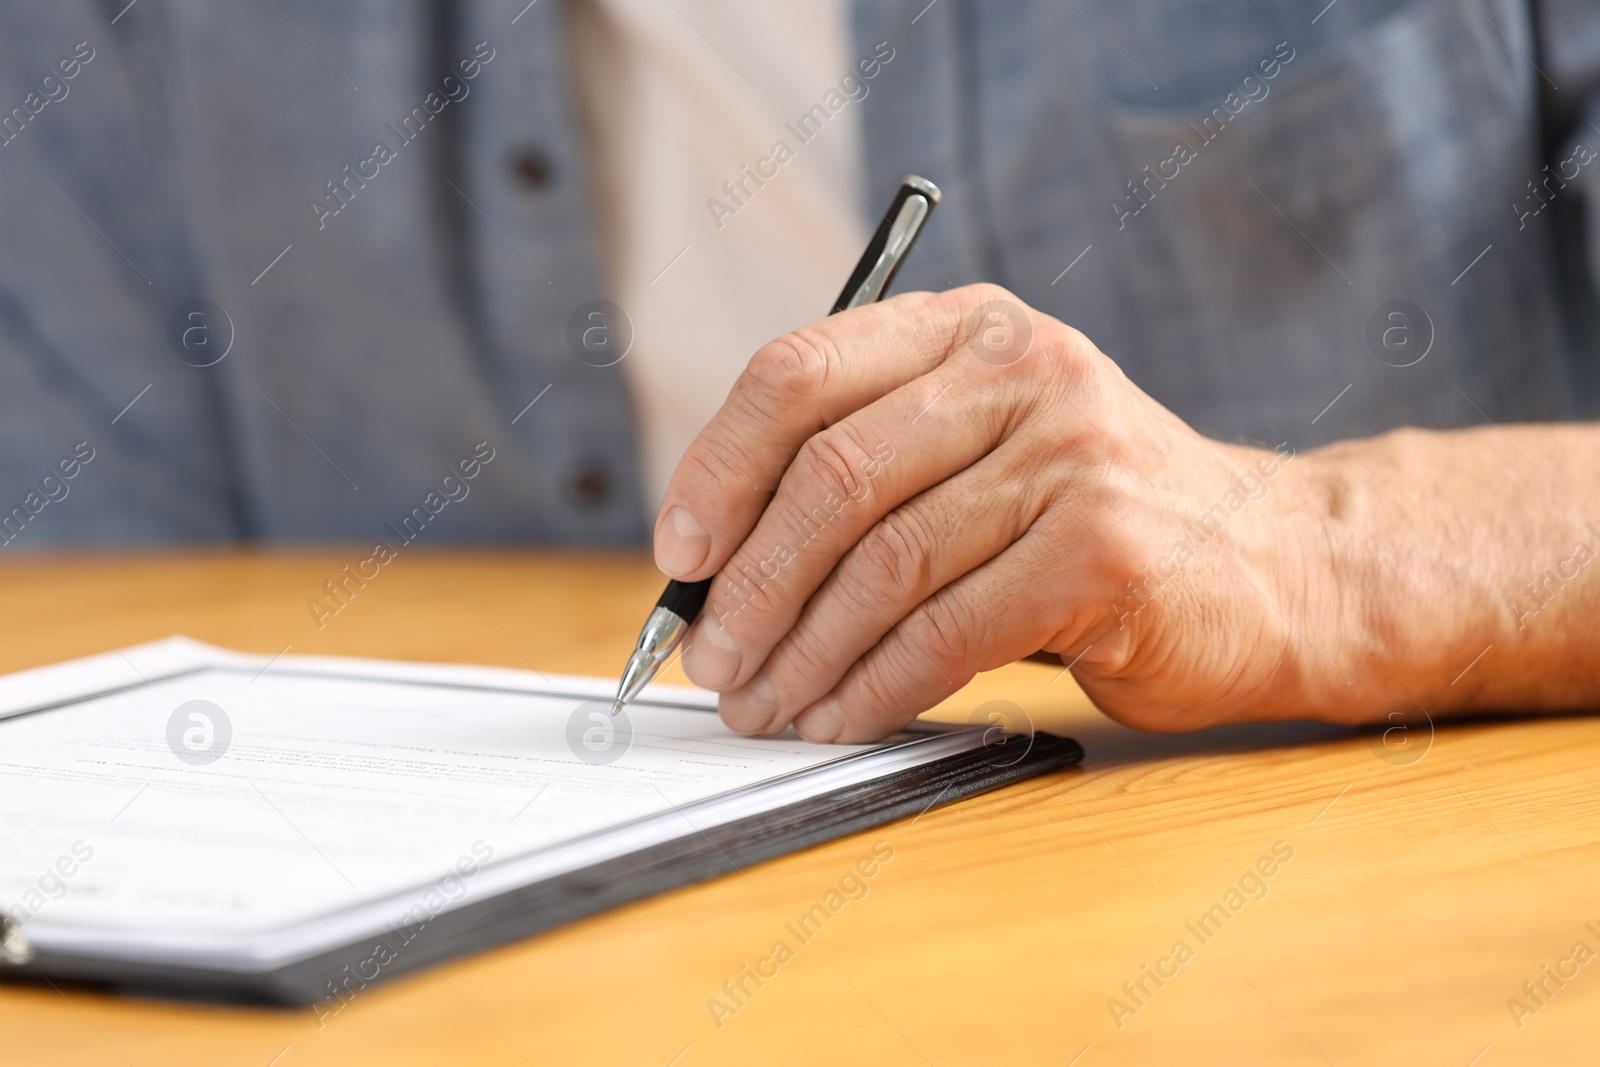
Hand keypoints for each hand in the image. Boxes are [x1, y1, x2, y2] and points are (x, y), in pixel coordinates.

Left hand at [651, 284, 1353, 741]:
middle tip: (712, 660)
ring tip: (765, 705)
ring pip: (882, 563)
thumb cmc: (1099, 520)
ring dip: (802, 652)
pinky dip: (875, 688)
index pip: (799, 375)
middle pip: (831, 475)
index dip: (716, 470)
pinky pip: (945, 632)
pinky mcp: (1104, 550)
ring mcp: (1071, 455)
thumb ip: (873, 475)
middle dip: (750, 586)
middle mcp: (1019, 370)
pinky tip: (843, 717)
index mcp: (967, 329)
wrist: (1279, 563)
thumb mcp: (985, 452)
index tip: (680, 558)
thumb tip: (721, 572)